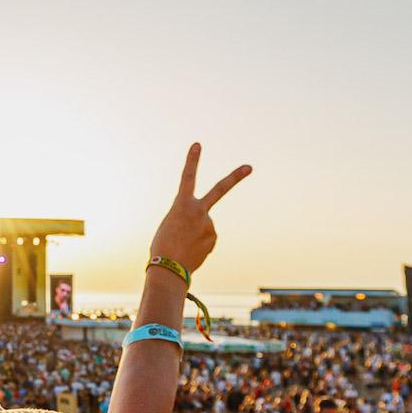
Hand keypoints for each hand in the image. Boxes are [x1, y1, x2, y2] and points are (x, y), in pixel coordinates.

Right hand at [147, 144, 252, 275]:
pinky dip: (198, 245)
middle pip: (220, 189)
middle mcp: (199, 211)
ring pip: (204, 226)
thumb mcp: (168, 226)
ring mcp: (209, 224)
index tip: (197, 144)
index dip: (192, 160)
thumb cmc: (161, 247)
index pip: (187, 177)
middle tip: (250, 167)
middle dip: (236, 177)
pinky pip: (206, 239)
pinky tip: (190, 252)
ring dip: (194, 235)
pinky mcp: (213, 238)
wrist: (168, 268)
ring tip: (182, 245)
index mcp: (181, 204)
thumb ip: (186, 219)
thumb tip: (200, 227)